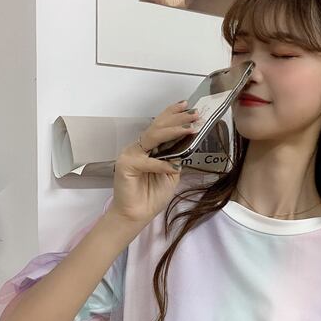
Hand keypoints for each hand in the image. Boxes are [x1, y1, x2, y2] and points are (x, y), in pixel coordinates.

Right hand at [109, 101, 200, 225]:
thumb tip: (187, 143)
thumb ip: (176, 157)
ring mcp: (131, 154)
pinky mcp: (126, 165)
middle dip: (177, 118)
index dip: (173, 114)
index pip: (160, 125)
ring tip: (189, 129)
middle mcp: (139, 147)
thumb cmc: (152, 195)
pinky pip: (148, 161)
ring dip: (173, 131)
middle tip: (194, 114)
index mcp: (149, 147)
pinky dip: (162, 164)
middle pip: (158, 126)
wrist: (137, 214)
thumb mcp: (171, 174)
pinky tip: (174, 167)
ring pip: (153, 137)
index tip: (188, 106)